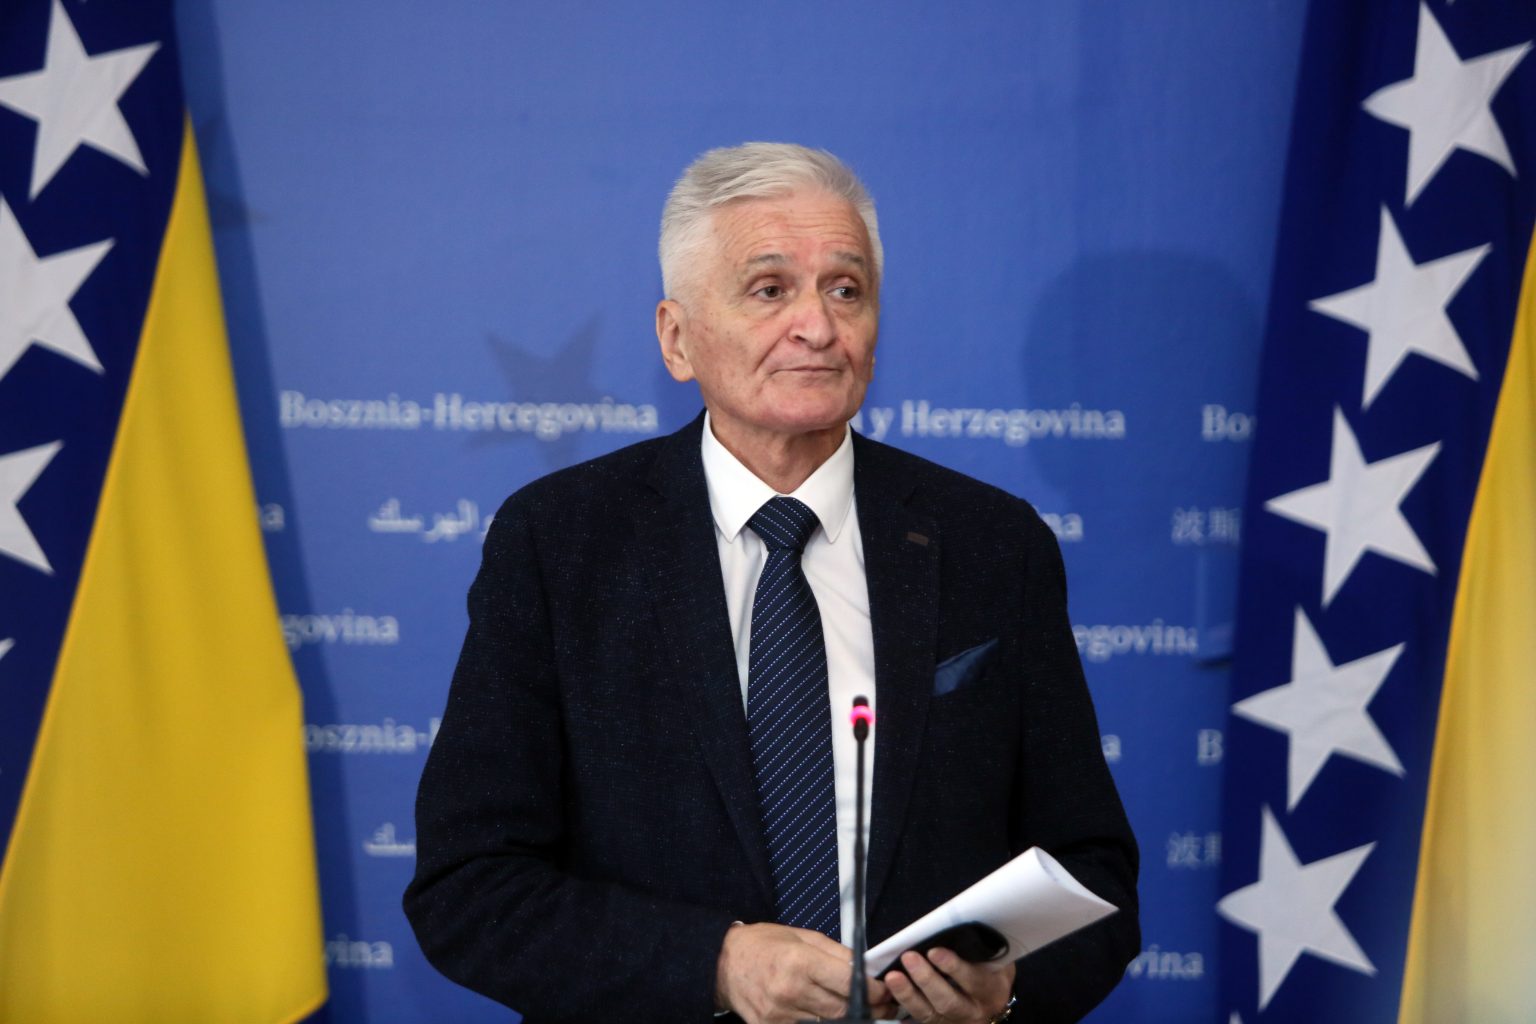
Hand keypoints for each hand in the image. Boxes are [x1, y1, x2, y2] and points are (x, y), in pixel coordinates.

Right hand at [716, 923, 895, 1023]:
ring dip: (848, 1019)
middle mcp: (790, 991)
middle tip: (882, 1006)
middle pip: (843, 1010)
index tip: (884, 991)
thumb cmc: (763, 945)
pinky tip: (828, 1016)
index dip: (874, 990)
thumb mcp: (802, 937)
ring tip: (860, 1012)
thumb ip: (836, 954)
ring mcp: (779, 1015)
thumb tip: (867, 968)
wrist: (723, 963)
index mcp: (799, 962)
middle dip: (868, 1010)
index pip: (849, 983)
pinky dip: (820, 1023)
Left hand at [884, 948, 1015, 1023]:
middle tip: (909, 958)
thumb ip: (983, 950)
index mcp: (990, 991)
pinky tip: (889, 997)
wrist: (993, 1003)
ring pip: (928, 1014)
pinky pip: (918, 1020)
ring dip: (908, 995)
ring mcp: (953, 1022)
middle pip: (948, 1001)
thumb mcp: (996, 960)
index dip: (954, 967)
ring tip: (892, 977)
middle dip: (926, 980)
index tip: (934, 951)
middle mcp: (973, 1011)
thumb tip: (958, 928)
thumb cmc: (991, 971)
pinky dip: (903, 1010)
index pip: (973, 980)